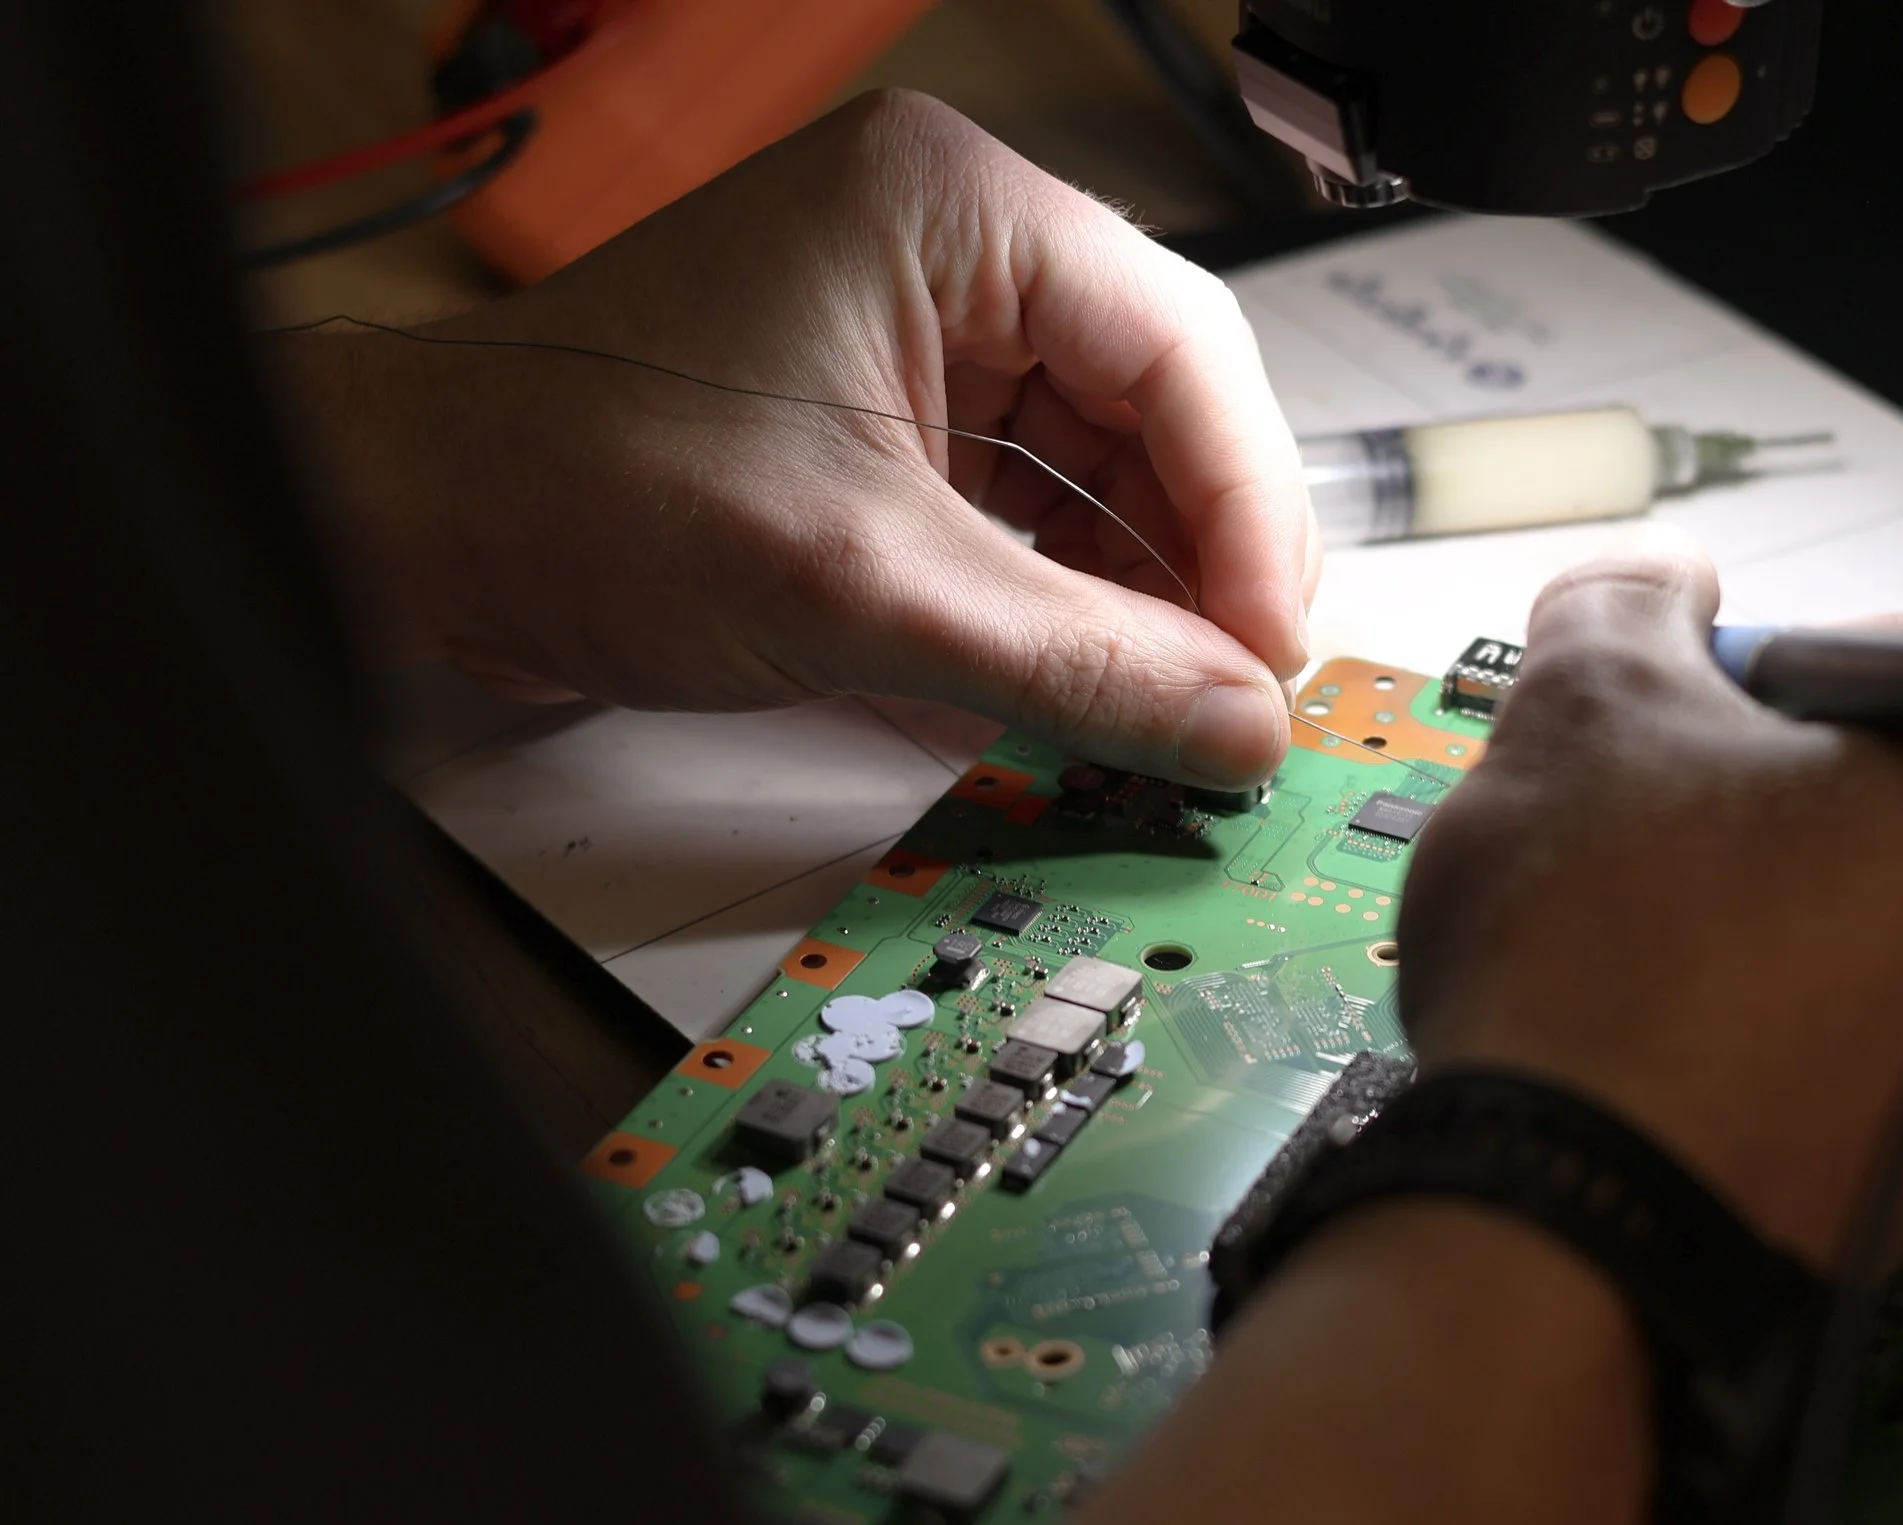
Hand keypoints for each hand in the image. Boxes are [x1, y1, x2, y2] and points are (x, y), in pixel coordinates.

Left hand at [278, 91, 1317, 787]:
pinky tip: (1096, 679)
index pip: (1179, 342)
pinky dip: (1066, 595)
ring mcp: (919, 331)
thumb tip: (1230, 725)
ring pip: (1102, 463)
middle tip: (1237, 689)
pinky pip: (1029, 502)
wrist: (417, 527)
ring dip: (1141, 589)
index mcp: (951, 206)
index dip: (1248, 509)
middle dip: (1201, 555)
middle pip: (1157, 403)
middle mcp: (948, 247)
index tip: (1269, 644)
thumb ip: (1074, 659)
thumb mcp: (861, 586)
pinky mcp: (890, 418)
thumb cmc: (572, 481)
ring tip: (1175, 706)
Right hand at [1395, 553, 1902, 1273]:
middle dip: (1861, 765)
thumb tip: (1655, 597)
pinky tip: (1683, 1010)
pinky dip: (1821, 1004)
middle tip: (1714, 779)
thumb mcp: (1587, 707)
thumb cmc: (1615, 960)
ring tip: (1677, 902)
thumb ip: (1632, 606)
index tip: (1793, 682)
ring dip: (1835, 887)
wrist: (1570, 1243)